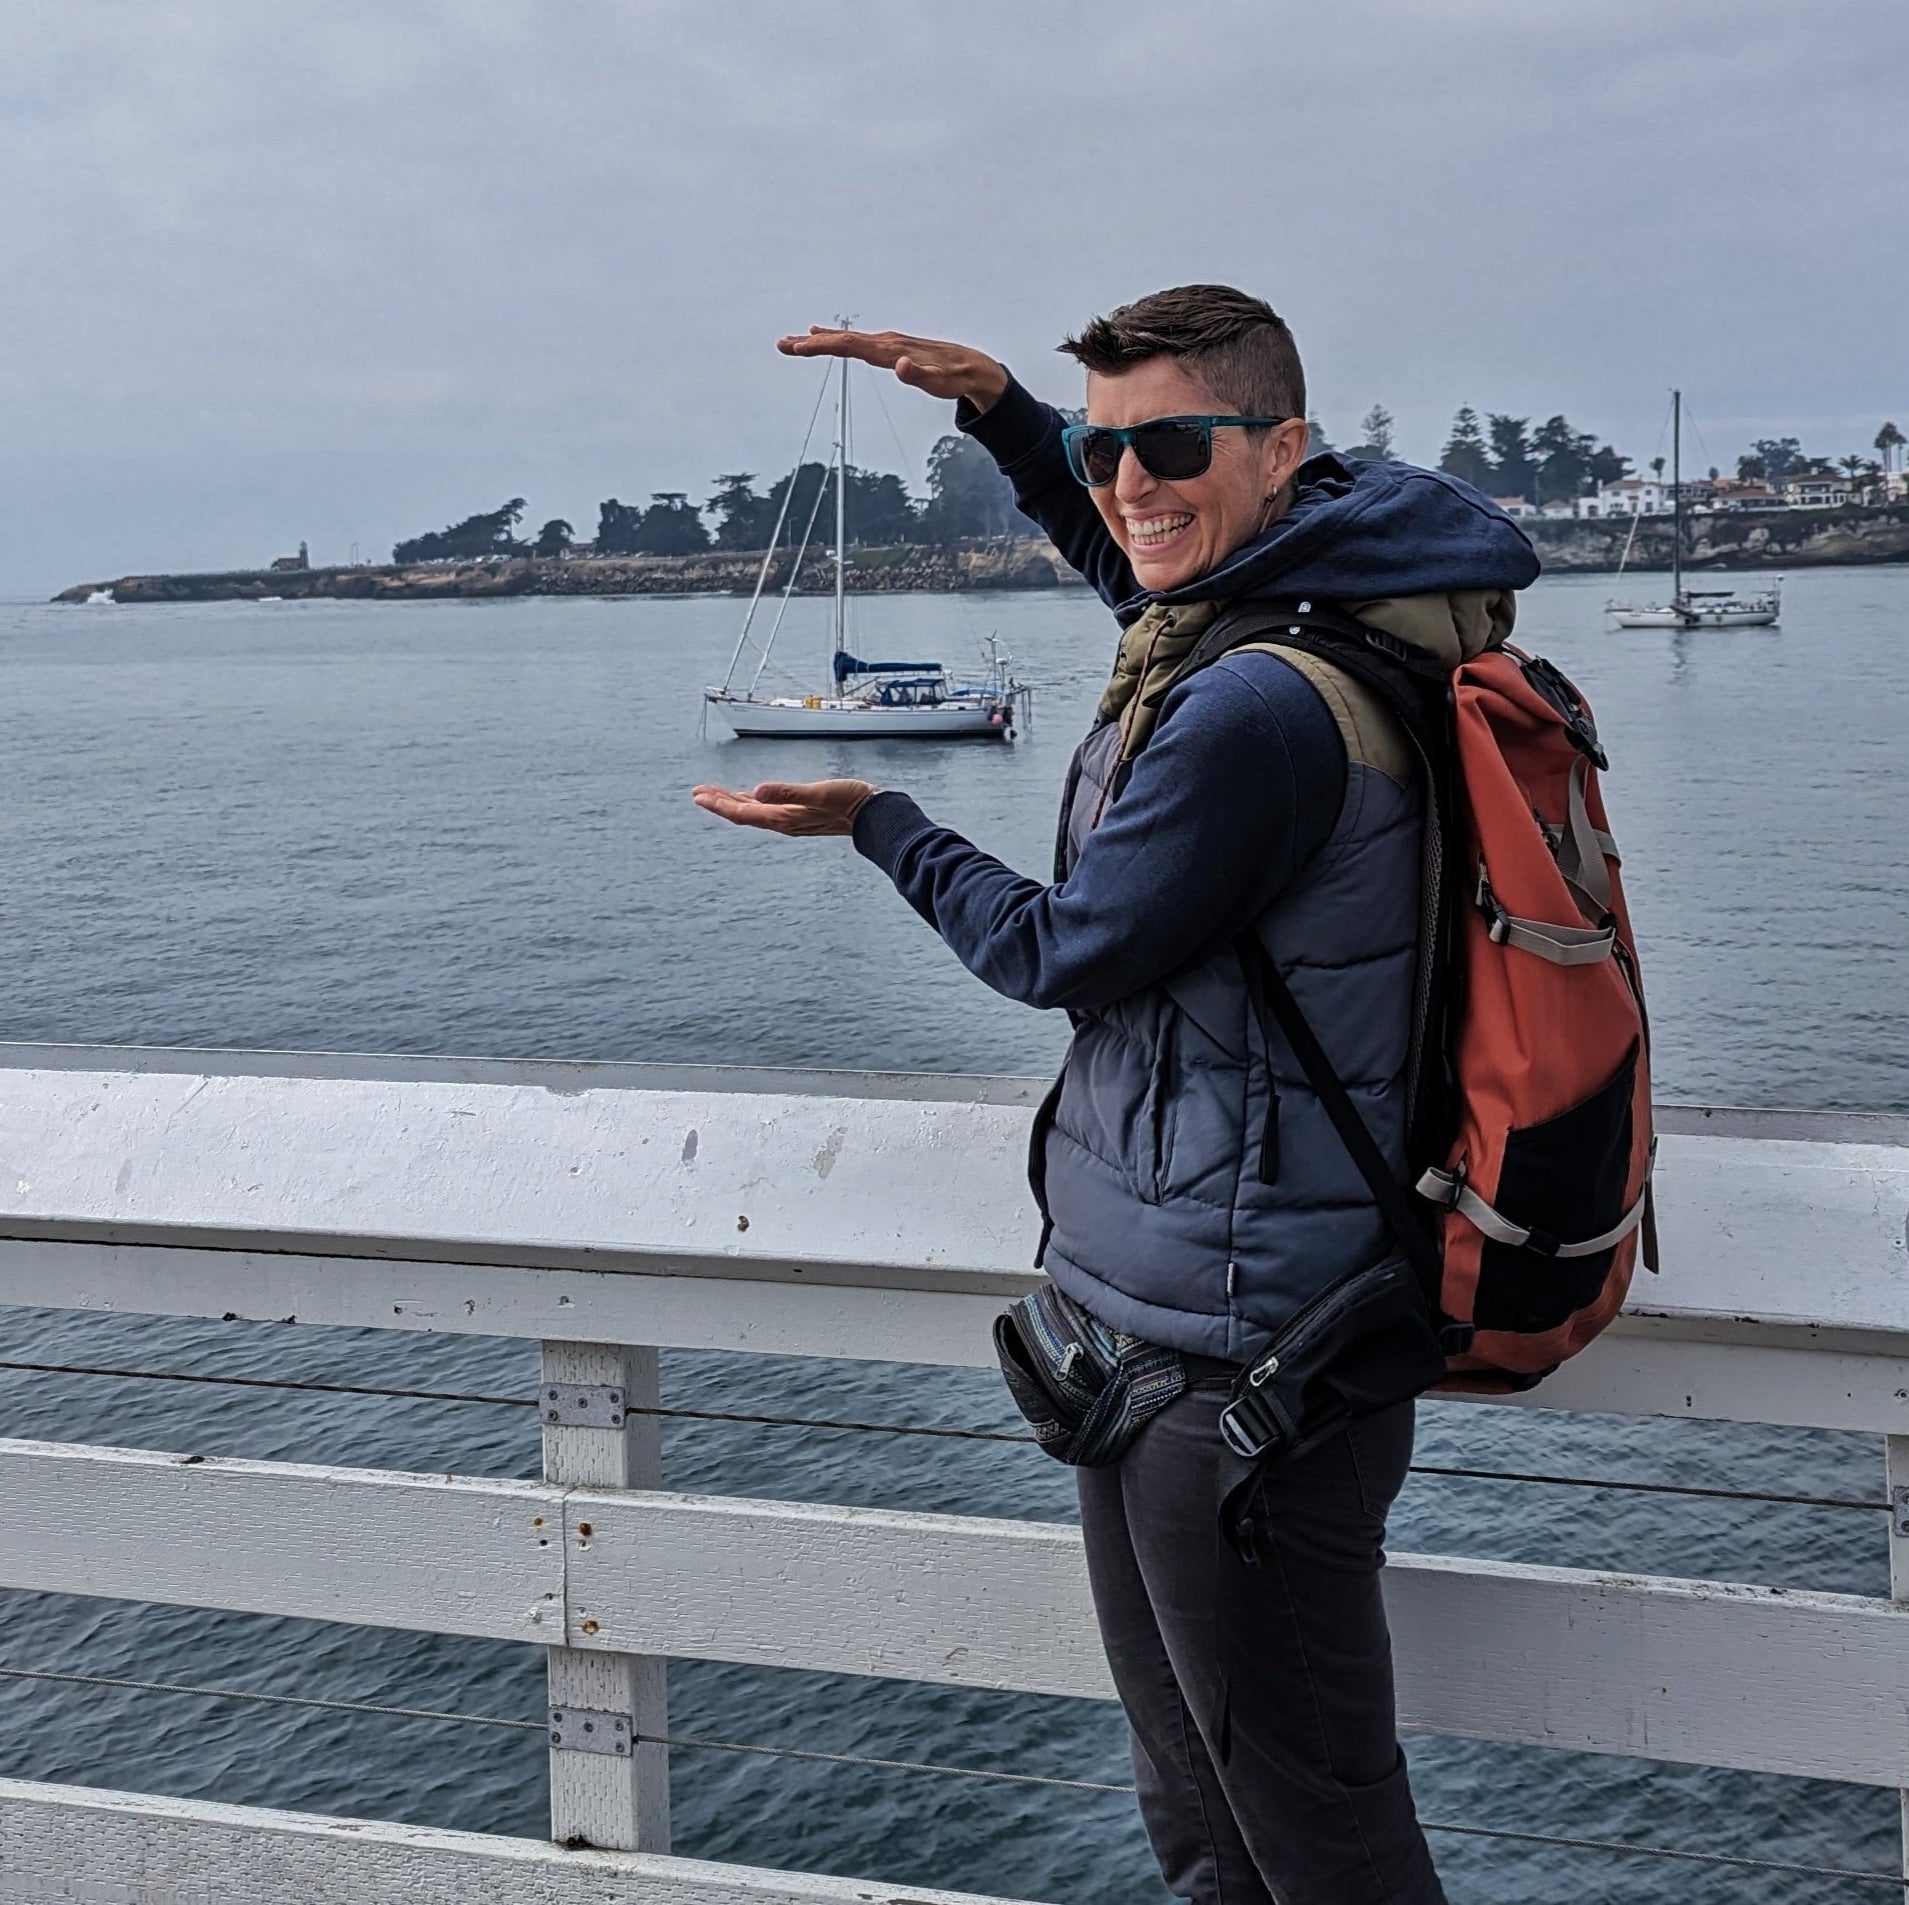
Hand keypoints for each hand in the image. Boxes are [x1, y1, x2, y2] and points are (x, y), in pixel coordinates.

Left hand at [692, 778, 879, 836]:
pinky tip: (749, 797)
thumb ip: (788, 793)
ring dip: (732, 802)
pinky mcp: (799, 814)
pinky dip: (751, 802)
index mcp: (784, 818)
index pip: (743, 812)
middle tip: (697, 792)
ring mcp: (791, 819)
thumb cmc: (850, 802)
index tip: (698, 795)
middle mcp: (783, 821)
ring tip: (713, 794)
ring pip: (754, 811)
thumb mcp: (819, 793)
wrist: (874, 816)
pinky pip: (767, 809)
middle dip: (719, 803)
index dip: (719, 804)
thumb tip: (757, 791)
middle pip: (743, 813)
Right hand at [777, 326, 1008, 410]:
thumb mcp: (939, 382)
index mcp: (890, 350)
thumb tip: (899, 367)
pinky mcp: (889, 347)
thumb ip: (919, 375)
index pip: (850, 346)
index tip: (799, 346)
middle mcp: (886, 342)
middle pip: (842, 341)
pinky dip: (835, 338)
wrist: (972, 367)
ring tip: (794, 340)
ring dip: (818, 340)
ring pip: (846, 340)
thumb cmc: (955, 378)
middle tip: (782, 344)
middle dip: (811, 343)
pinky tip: (823, 335)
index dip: (822, 346)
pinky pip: (856, 342)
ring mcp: (887, 343)